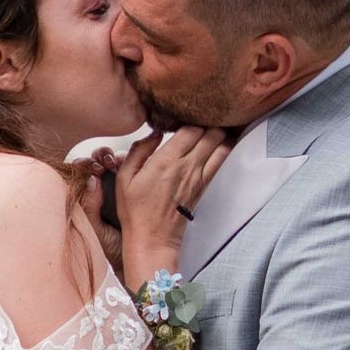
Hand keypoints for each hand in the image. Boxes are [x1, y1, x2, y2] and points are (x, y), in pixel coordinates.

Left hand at [70, 156, 127, 273]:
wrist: (134, 259)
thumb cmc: (111, 249)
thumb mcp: (95, 229)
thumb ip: (89, 207)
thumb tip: (90, 181)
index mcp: (86, 198)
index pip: (80, 174)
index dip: (83, 165)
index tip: (87, 165)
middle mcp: (101, 189)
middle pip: (97, 163)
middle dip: (99, 157)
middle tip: (103, 162)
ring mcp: (119, 187)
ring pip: (115, 163)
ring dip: (113, 157)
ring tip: (114, 162)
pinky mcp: (136, 185)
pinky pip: (133, 170)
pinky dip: (131, 162)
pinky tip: (129, 163)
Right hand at [115, 126, 226, 283]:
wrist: (153, 239)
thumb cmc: (135, 210)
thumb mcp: (124, 178)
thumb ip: (139, 151)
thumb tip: (154, 133)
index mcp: (165, 161)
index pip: (190, 129)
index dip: (192, 116)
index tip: (187, 110)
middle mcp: (186, 167)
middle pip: (209, 133)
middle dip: (210, 120)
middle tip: (207, 111)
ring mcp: (198, 177)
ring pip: (219, 145)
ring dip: (221, 131)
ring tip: (221, 119)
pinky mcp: (204, 186)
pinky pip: (220, 161)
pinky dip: (224, 147)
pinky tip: (225, 138)